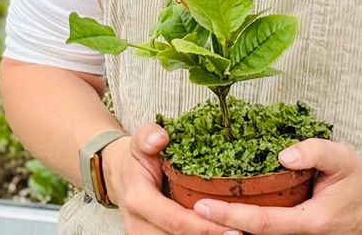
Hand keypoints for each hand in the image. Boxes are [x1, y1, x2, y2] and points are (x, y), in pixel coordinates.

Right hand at [102, 121, 236, 234]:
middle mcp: (138, 226)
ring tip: (236, 233)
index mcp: (138, 200)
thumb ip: (148, 136)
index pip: (176, 220)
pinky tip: (218, 232)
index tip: (234, 227)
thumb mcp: (140, 141)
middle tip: (242, 233)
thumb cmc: (136, 160)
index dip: (205, 227)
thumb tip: (160, 138)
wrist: (119, 177)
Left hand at [189, 139, 361, 234]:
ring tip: (197, 208)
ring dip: (230, 226)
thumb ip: (315, 152)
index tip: (201, 206)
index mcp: (310, 223)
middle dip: (219, 226)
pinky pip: (268, 230)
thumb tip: (284, 152)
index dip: (228, 216)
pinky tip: (227, 209)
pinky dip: (245, 223)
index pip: (260, 223)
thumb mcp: (345, 159)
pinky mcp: (299, 232)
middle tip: (185, 209)